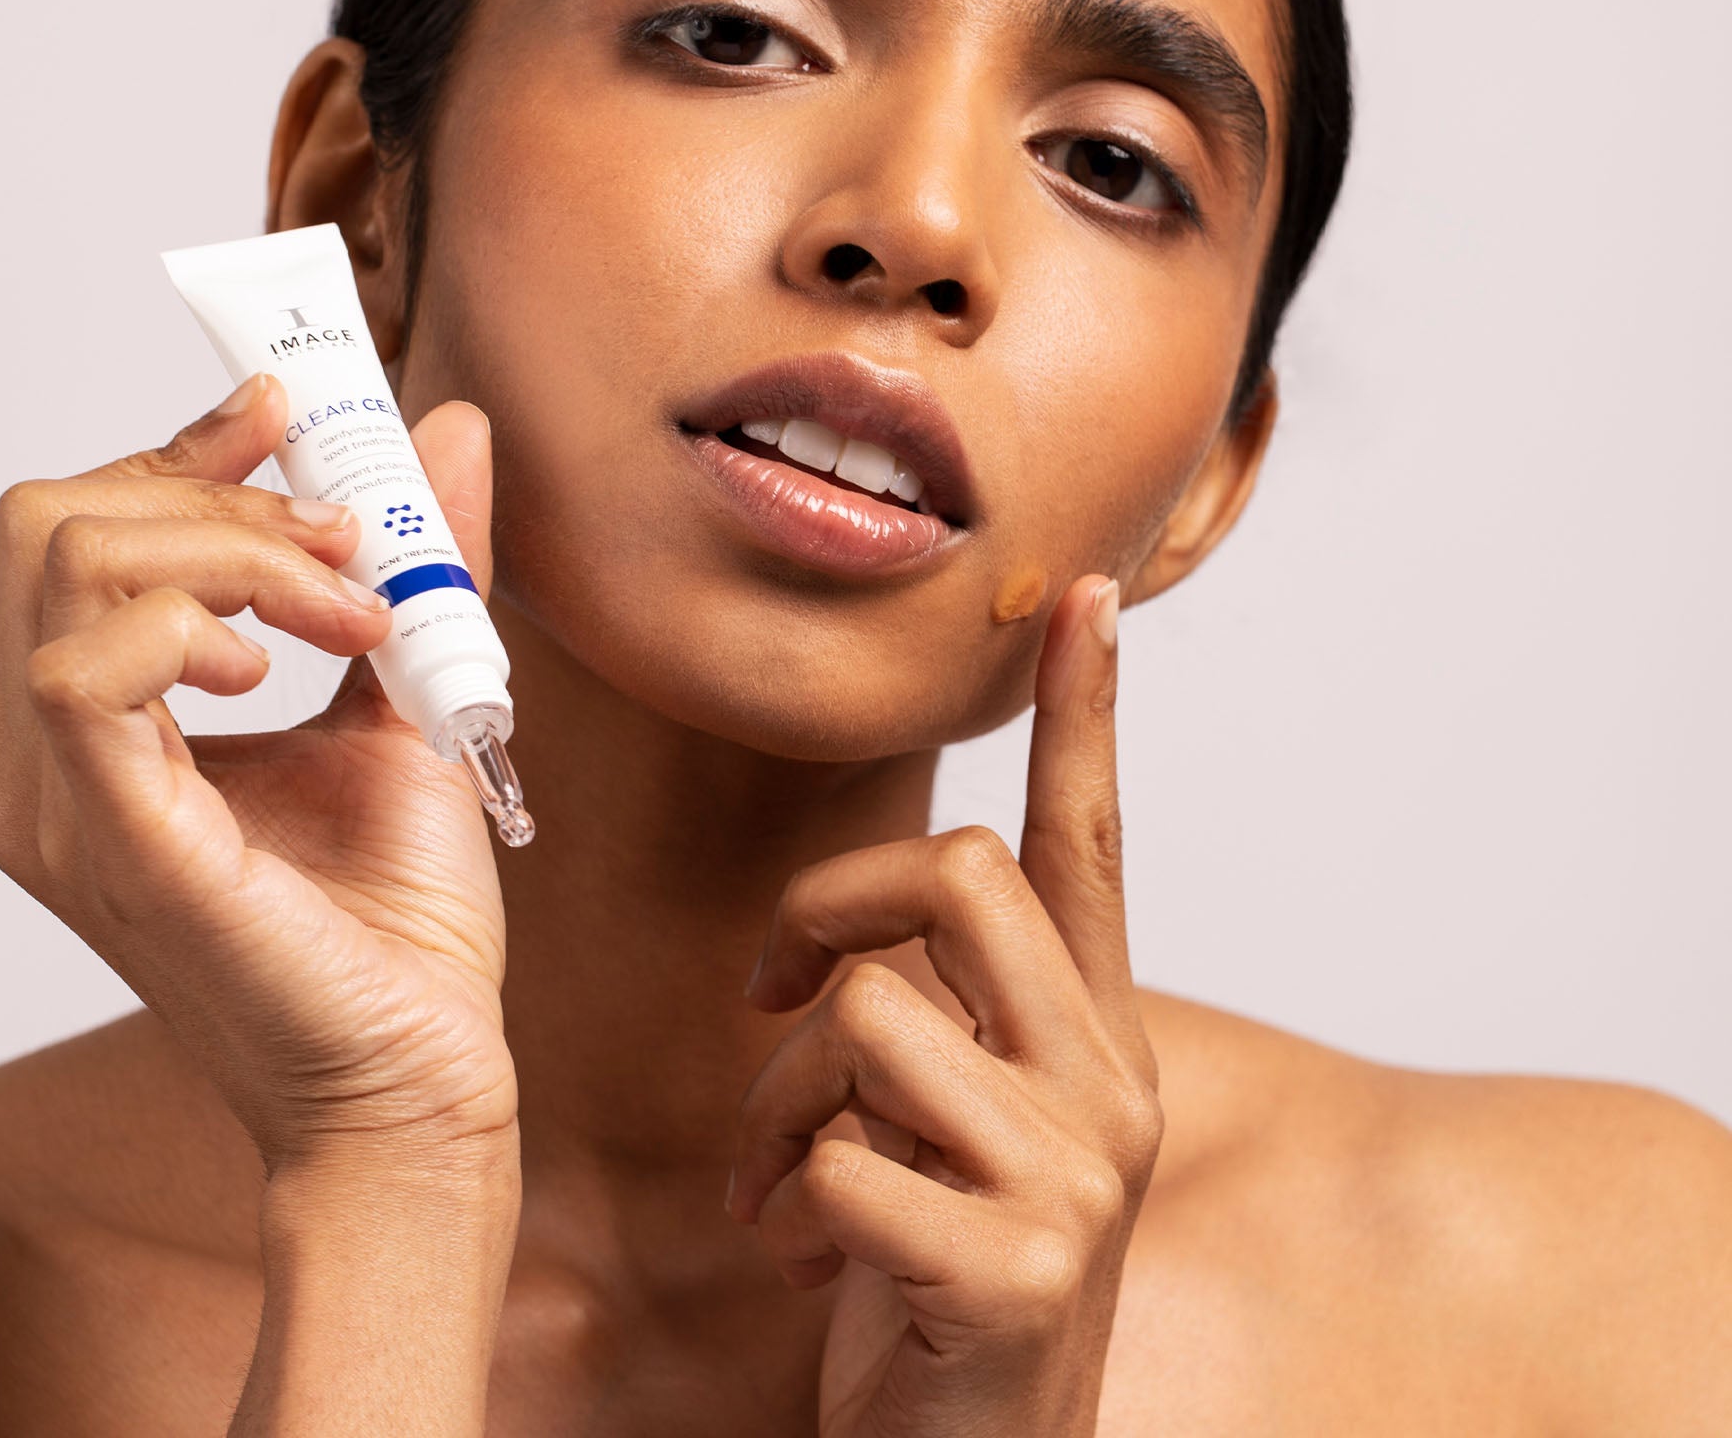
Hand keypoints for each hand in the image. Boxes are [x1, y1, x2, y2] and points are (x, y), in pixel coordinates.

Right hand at [0, 373, 520, 1180]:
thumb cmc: (398, 922)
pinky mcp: (110, 839)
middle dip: (218, 490)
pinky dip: (197, 617)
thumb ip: (417, 565)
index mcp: (107, 727)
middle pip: (54, 520)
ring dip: (236, 546)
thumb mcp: (411, 699)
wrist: (418, 1075)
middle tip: (347, 541)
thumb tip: (448, 431)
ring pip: (67, 563)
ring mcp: (62, 804)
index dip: (179, 447)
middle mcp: (54, 759)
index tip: (289, 413)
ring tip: (348, 608)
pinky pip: (84, 668)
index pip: (78, 530)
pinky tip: (280, 664)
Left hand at [728, 573, 1159, 1437]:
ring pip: (872, 1016)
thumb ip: (937, 1019)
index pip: (1091, 842)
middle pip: (955, 877)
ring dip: (781, 1100)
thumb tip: (857, 946)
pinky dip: (791, 1205)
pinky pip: (839, 1158)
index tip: (1093, 601)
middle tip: (770, 989)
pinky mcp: (1014, 1266)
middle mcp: (1107, 1085)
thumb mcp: (950, 1126)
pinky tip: (817, 1266)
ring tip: (779, 1182)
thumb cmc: (935, 1276)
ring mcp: (1073, 1177)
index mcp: (1092, 1036)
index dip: (1088, 715)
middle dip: (826, 909)